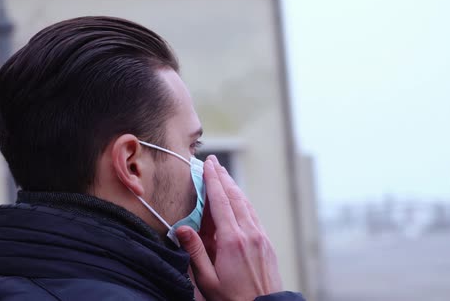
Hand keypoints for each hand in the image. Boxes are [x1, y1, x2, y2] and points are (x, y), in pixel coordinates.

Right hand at [177, 156, 282, 300]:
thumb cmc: (233, 300)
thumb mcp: (207, 281)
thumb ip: (195, 253)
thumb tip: (182, 228)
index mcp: (232, 241)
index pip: (220, 202)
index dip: (213, 181)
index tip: (208, 164)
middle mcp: (249, 234)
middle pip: (235, 198)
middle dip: (223, 178)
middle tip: (214, 162)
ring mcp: (260, 237)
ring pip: (246, 204)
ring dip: (233, 188)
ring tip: (223, 175)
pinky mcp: (266, 243)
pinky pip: (253, 215)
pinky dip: (243, 202)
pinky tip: (238, 200)